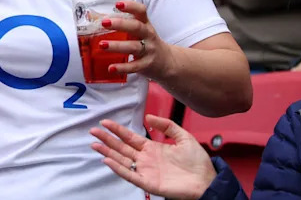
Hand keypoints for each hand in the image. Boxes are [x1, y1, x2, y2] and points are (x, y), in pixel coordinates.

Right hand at [90, 114, 215, 199]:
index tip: (105, 122)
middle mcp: (146, 159)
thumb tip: (149, 117)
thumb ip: (167, 125)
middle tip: (93, 131)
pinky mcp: (148, 183)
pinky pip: (130, 175)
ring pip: (122, 160)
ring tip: (94, 144)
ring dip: (107, 152)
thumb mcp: (184, 137)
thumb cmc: (198, 163)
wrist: (207, 181)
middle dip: (107, 139)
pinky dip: (118, 168)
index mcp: (153, 149)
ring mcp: (146, 171)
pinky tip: (108, 160)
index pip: (130, 137)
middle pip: (121, 148)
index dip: (117, 130)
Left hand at [101, 0, 176, 80]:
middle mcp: (148, 35)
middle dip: (120, 24)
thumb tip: (96, 17)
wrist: (167, 62)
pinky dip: (122, 67)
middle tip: (104, 23)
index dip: (131, 6)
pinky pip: (134, 66)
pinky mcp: (147, 64)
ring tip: (102, 45)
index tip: (118, 4)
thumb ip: (124, 23)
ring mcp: (149, 50)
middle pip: (136, 27)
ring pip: (133, 47)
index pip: (141, 11)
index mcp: (146, 24)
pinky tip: (111, 68)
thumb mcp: (141, 30)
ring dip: (117, 46)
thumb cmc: (147, 42)